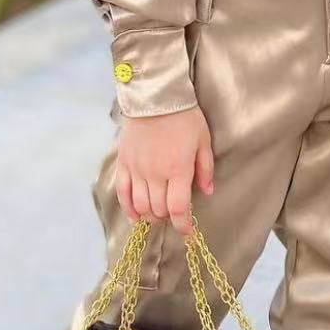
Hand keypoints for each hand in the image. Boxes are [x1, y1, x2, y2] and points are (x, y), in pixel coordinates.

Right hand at [114, 105, 214, 237]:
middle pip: (158, 210)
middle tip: (174, 214)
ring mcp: (137, 170)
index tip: (188, 232)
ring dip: (150, 215)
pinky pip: (122, 193)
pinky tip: (135, 216)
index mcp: (178, 169)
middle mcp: (155, 174)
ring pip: (140, 205)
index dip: (183, 226)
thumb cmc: (184, 117)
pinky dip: (128, 208)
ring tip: (157, 213)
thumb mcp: (203, 140)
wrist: (155, 97)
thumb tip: (207, 192)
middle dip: (168, 218)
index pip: (178, 209)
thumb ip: (205, 169)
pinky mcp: (124, 163)